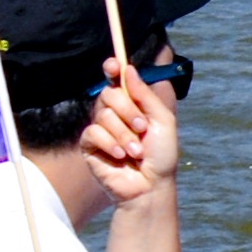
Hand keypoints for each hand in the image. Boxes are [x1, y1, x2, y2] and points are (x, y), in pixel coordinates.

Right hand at [76, 65, 175, 212]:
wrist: (151, 186)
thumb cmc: (161, 156)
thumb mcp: (162, 122)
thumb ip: (145, 96)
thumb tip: (128, 69)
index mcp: (132, 105)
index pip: (116, 80)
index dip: (113, 69)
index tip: (114, 65)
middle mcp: (114, 114)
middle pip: (109, 93)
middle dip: (128, 110)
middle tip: (142, 128)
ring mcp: (101, 128)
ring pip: (103, 114)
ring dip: (123, 134)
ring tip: (136, 152)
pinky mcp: (90, 145)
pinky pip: (93, 132)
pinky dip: (110, 144)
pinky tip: (121, 157)